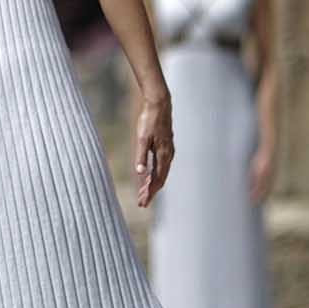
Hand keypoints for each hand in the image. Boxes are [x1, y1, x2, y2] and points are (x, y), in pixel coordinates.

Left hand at [132, 90, 173, 209]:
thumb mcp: (142, 138)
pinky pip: (160, 165)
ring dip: (152, 184)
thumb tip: (140, 173)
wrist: (159, 104)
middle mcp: (168, 155)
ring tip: (143, 194)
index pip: (157, 180)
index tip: (143, 203)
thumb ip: (141, 156)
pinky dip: (154, 174)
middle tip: (141, 203)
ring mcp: (167, 151)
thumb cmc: (149, 120)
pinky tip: (147, 177)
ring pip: (161, 173)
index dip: (150, 193)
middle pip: (160, 179)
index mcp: (164, 155)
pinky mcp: (165, 146)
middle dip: (151, 192)